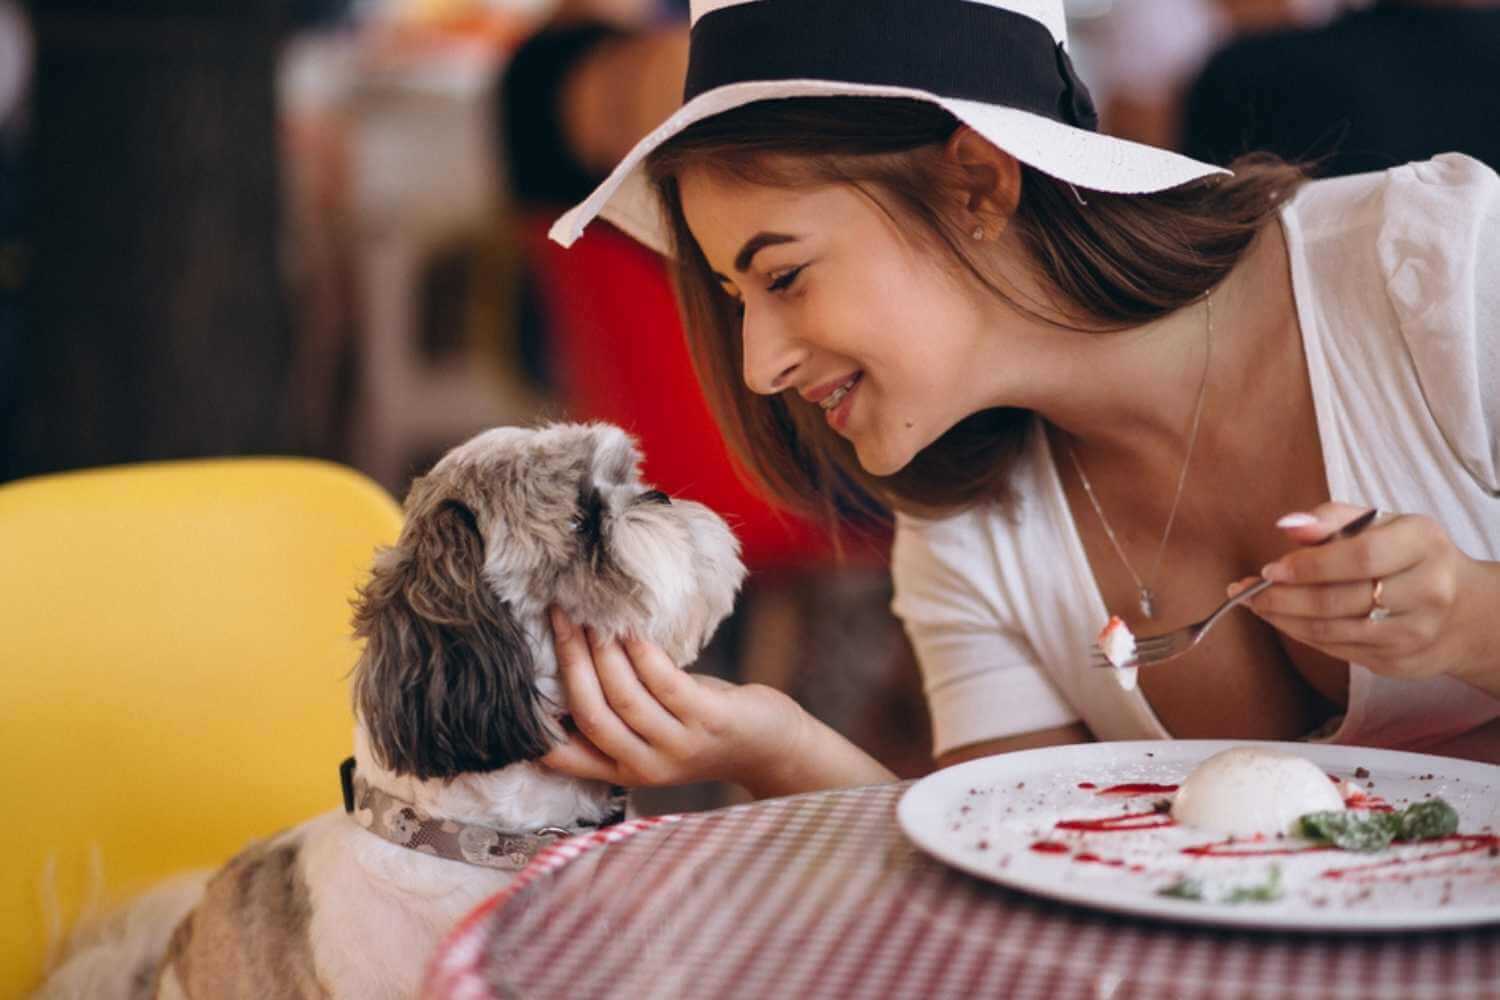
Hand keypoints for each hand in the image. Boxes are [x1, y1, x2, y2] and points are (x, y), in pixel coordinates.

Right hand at [540, 606, 804, 791]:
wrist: (769, 745)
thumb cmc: (701, 724)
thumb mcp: (653, 729)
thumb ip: (615, 710)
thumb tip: (569, 652)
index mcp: (623, 769)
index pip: (563, 756)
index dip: (534, 723)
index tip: (515, 676)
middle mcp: (645, 764)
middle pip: (589, 712)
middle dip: (569, 658)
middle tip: (559, 613)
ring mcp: (678, 745)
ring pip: (623, 695)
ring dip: (602, 648)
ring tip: (592, 610)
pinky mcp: (707, 720)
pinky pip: (663, 681)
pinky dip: (641, 650)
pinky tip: (631, 623)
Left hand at [1229, 502, 1498, 684]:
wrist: (1464, 611)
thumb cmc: (1408, 556)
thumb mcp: (1382, 523)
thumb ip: (1333, 518)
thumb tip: (1287, 524)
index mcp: (1423, 544)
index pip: (1359, 557)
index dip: (1309, 565)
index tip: (1270, 569)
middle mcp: (1427, 591)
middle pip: (1340, 600)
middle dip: (1283, 597)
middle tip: (1246, 591)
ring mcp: (1416, 633)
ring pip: (1333, 631)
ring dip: (1283, 619)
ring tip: (1255, 604)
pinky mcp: (1400, 663)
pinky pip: (1338, 650)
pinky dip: (1302, 634)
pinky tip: (1282, 620)